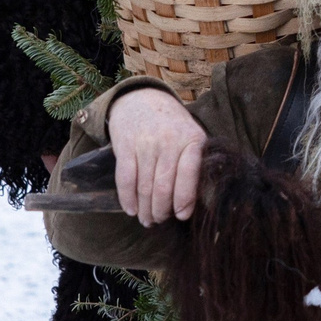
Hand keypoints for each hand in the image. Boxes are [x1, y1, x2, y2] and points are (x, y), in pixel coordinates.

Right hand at [105, 87, 204, 224]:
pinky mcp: (125, 146)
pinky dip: (127, 198)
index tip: (181, 216)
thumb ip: (195, 164)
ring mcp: (146, 143)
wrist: (143, 99)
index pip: (189, 174)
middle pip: (163, 186)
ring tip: (147, 220)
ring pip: (144, 187)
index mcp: (192, 140)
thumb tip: (195, 202)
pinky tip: (131, 209)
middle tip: (160, 221)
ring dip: (145, 209)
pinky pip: (125, 179)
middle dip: (161, 211)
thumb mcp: (192, 137)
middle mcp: (169, 141)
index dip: (184, 200)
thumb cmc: (173, 126)